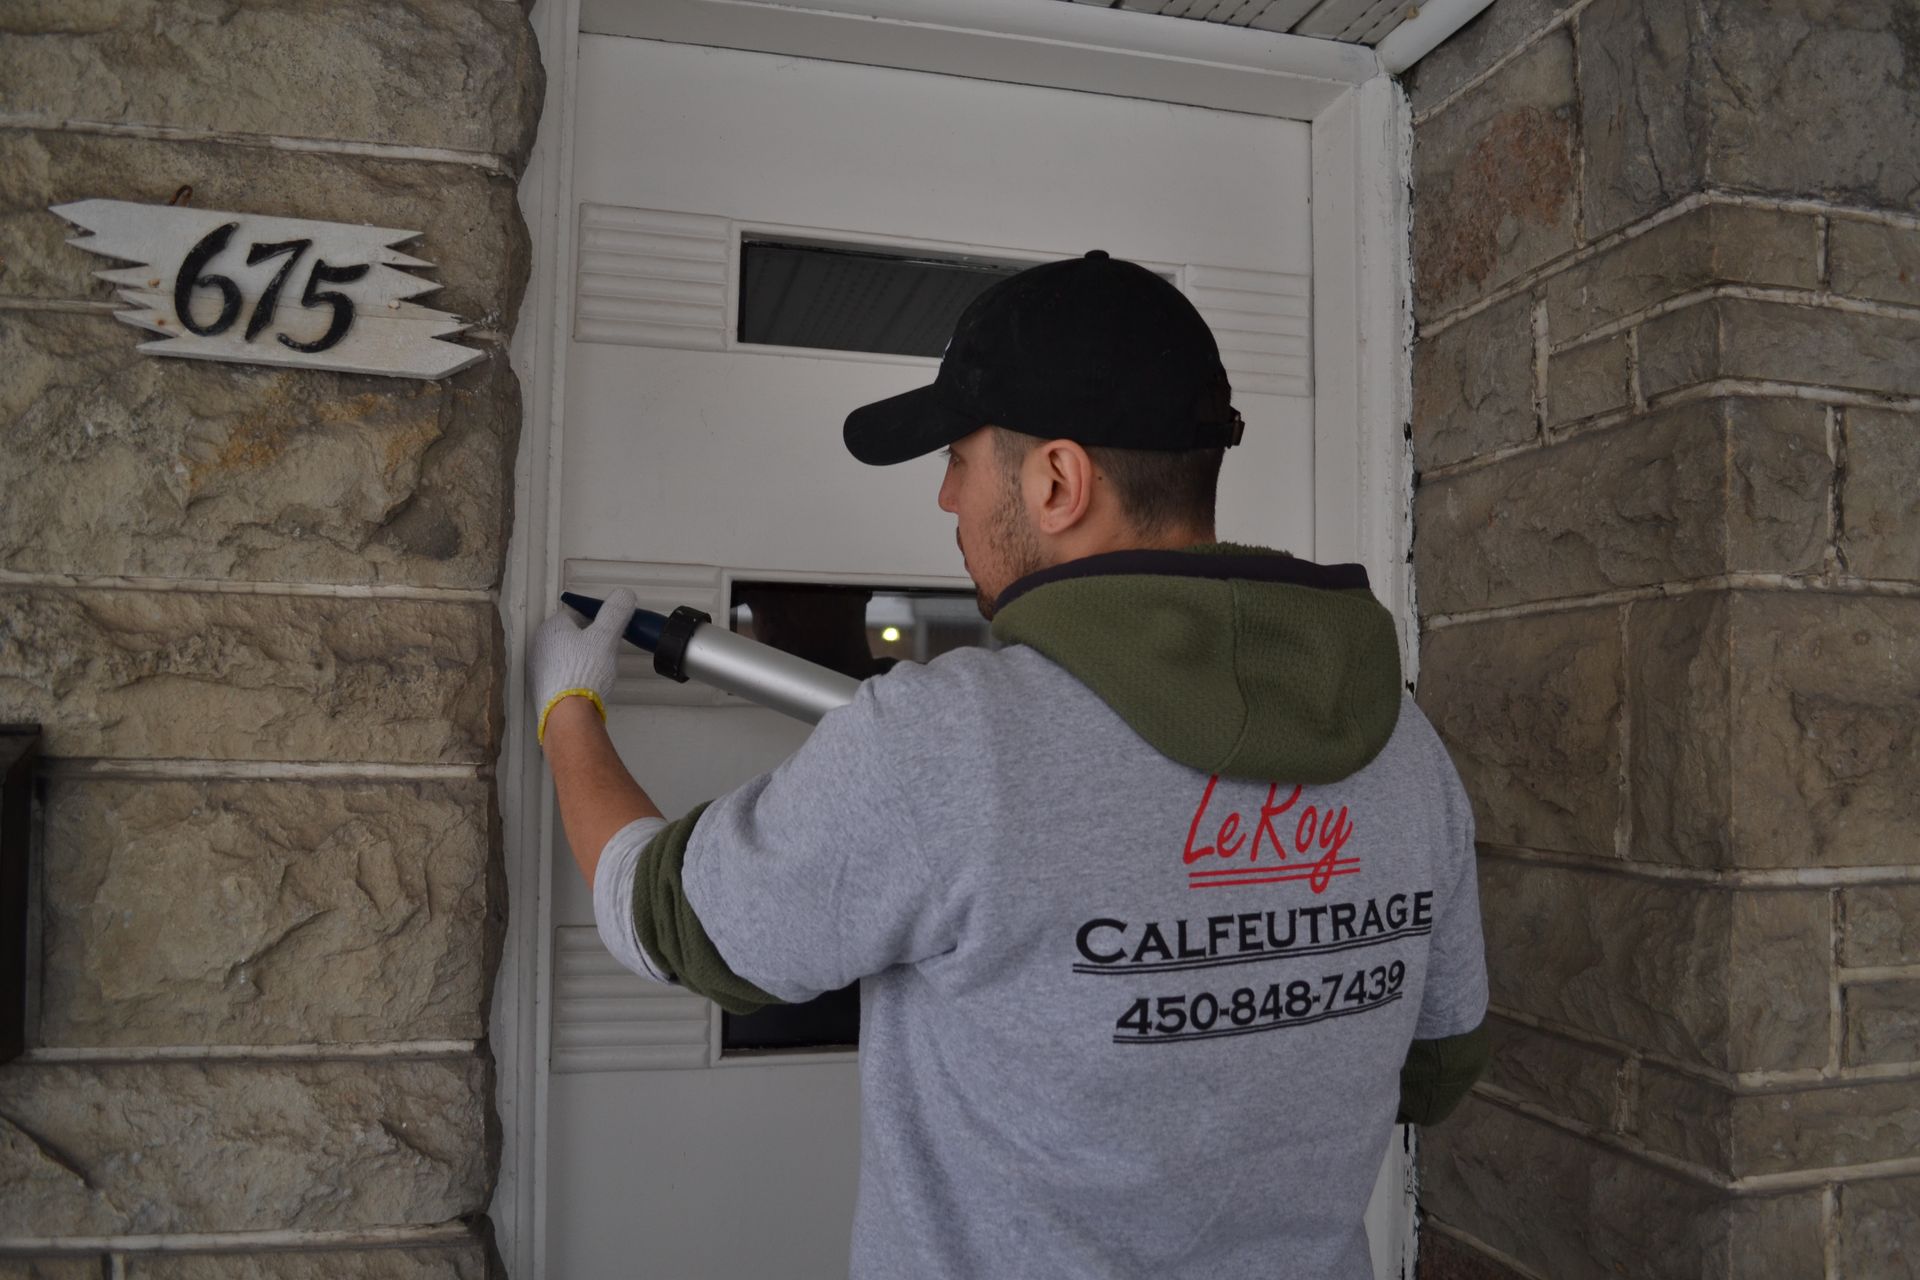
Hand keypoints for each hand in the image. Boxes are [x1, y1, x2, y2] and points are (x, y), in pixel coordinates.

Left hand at [530, 587, 635, 744]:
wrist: (570, 714)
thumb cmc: (584, 672)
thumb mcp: (606, 636)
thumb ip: (616, 612)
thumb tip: (623, 595)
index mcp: (552, 627)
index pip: (577, 613)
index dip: (598, 620)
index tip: (612, 628)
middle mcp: (540, 646)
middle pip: (571, 636)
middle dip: (590, 641)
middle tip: (607, 651)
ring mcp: (538, 669)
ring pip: (566, 657)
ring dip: (583, 660)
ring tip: (599, 671)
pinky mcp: (542, 690)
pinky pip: (562, 676)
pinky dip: (575, 678)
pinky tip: (587, 686)